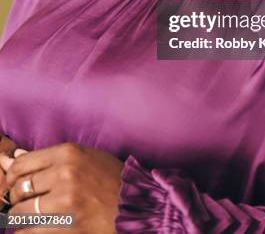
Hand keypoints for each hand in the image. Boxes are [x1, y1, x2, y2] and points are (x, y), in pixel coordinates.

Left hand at [0, 142, 123, 232]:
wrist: (136, 204)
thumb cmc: (112, 179)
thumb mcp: (86, 157)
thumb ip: (52, 158)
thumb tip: (14, 159)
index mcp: (69, 153)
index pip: (21, 164)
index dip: (13, 177)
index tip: (17, 185)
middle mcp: (65, 173)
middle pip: (19, 190)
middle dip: (18, 200)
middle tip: (27, 203)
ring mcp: (65, 201)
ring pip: (20, 214)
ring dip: (23, 218)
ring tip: (35, 217)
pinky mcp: (67, 225)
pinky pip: (30, 232)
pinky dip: (30, 232)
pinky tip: (41, 228)